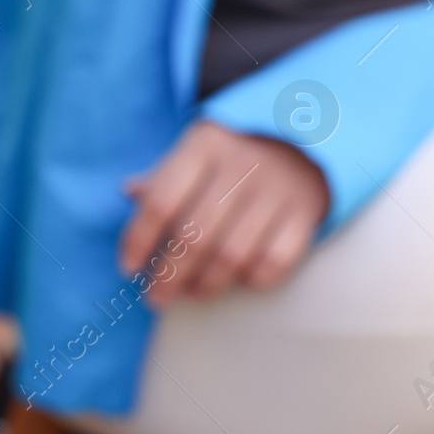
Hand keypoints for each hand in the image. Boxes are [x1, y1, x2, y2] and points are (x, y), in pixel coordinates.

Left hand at [118, 120, 328, 304]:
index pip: (161, 202)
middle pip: (194, 236)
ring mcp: (276, 190)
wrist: (305, 136)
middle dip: (168, 276)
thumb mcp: (194, 153)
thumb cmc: (231, 155)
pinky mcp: (305, 212)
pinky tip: (237, 281)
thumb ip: (162, 178)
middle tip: (155, 297)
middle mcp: (241, 166)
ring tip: (190, 293)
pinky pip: (275, 260)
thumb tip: (128, 191)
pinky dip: (253, 278)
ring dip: (206, 284)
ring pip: (232, 255)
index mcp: (204, 148)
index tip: (127, 268)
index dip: (138, 240)